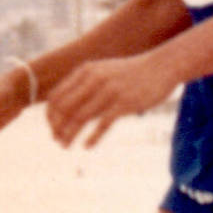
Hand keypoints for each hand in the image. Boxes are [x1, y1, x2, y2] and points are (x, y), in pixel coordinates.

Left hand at [44, 54, 176, 148]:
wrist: (162, 66)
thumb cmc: (131, 73)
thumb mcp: (104, 71)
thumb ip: (86, 85)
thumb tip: (68, 107)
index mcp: (85, 71)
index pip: (57, 96)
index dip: (51, 114)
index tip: (53, 128)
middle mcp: (94, 79)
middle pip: (64, 108)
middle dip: (57, 126)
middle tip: (56, 140)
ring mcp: (109, 90)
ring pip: (80, 117)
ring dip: (69, 134)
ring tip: (65, 145)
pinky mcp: (125, 103)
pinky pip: (103, 123)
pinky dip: (92, 137)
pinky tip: (86, 146)